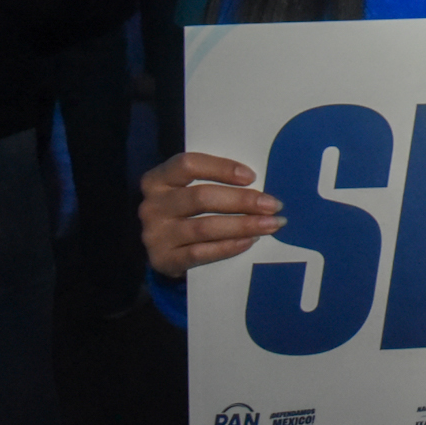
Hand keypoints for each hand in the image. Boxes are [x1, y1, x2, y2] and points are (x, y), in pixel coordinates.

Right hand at [138, 152, 284, 278]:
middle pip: (201, 197)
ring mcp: (155, 235)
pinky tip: (249, 241)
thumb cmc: (185, 210)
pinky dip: (228, 247)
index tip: (252, 176)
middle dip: (242, 200)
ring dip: (243, 225)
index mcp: (157, 180)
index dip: (221, 168)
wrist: (164, 249)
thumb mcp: (188, 189)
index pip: (188, 165)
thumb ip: (213, 182)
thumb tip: (259, 184)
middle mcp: (152, 206)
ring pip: (204, 227)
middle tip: (273, 205)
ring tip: (271, 224)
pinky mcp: (163, 260)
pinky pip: (200, 253)